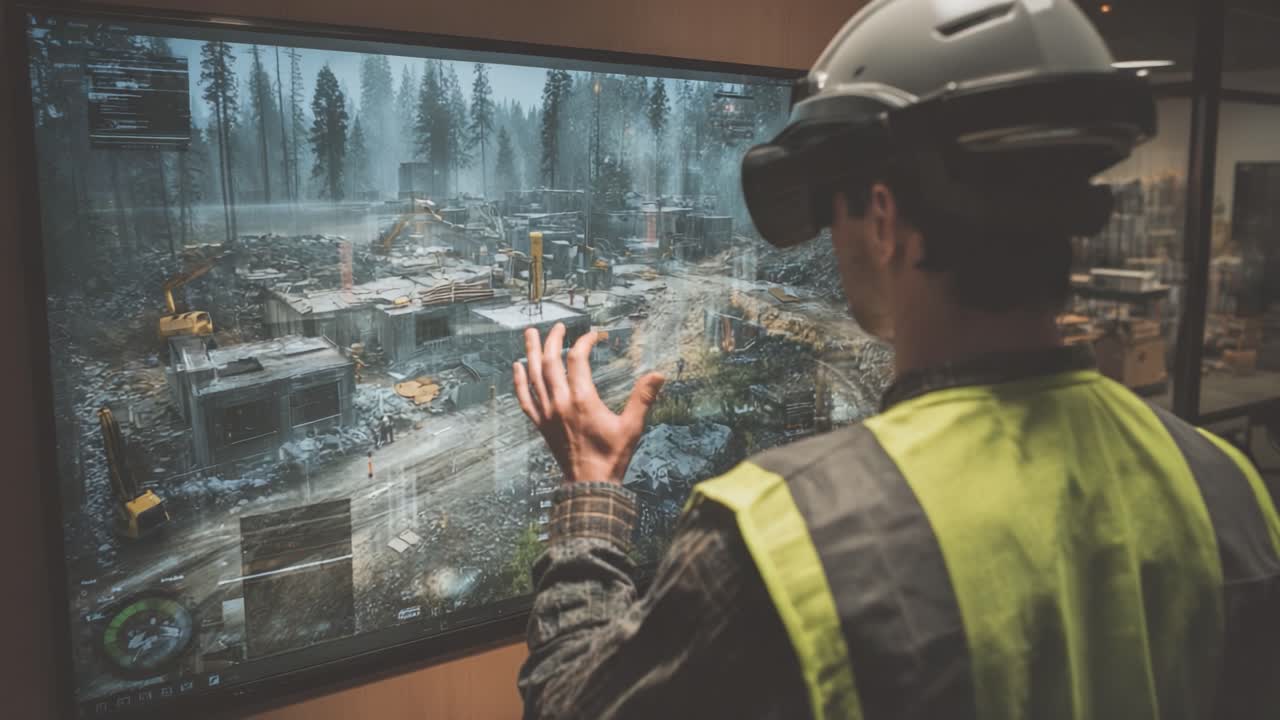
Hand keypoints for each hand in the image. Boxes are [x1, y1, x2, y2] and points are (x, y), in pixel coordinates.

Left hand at [513, 323, 664, 484]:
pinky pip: (525, 398)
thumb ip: (643, 398)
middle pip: (551, 362)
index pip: (578, 359)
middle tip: (559, 326)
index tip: (594, 335)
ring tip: (530, 333)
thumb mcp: (632, 427)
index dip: (584, 342)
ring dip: (531, 352)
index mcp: (582, 400)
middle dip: (554, 340)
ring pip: (534, 376)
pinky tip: (517, 366)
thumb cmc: (612, 456)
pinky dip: (519, 381)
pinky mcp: (540, 424)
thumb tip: (658, 375)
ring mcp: (547, 414)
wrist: (590, 484)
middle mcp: (560, 403)